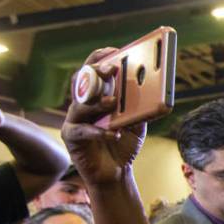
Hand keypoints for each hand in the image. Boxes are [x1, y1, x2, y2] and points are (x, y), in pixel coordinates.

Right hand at [61, 48, 146, 186]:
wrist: (115, 172)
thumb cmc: (124, 143)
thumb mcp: (136, 123)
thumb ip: (140, 108)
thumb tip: (151, 91)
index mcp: (97, 96)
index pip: (94, 70)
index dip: (100, 58)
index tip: (114, 51)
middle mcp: (83, 103)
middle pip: (83, 81)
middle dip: (96, 72)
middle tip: (111, 69)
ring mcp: (75, 119)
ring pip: (81, 105)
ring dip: (98, 102)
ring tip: (113, 102)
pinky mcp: (71, 136)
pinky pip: (83, 130)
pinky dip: (99, 131)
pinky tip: (113, 133)